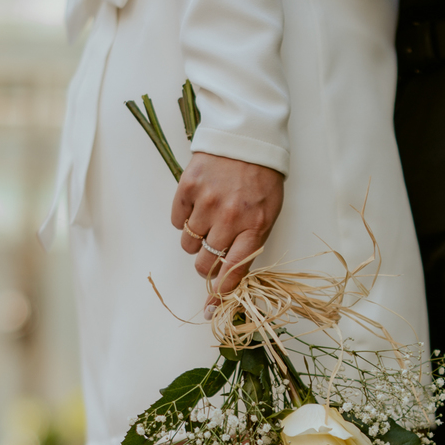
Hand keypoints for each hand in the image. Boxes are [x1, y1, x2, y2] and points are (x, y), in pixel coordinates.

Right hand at [171, 153, 283, 310]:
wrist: (247, 138)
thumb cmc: (261, 180)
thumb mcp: (267, 214)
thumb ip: (250, 244)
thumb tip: (229, 276)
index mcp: (254, 227)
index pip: (233, 271)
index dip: (220, 292)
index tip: (210, 306)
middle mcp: (229, 217)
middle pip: (204, 262)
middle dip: (205, 263)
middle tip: (211, 251)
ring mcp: (207, 201)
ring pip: (188, 243)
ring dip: (195, 239)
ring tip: (207, 220)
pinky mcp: (188, 187)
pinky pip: (176, 220)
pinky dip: (183, 218)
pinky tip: (197, 205)